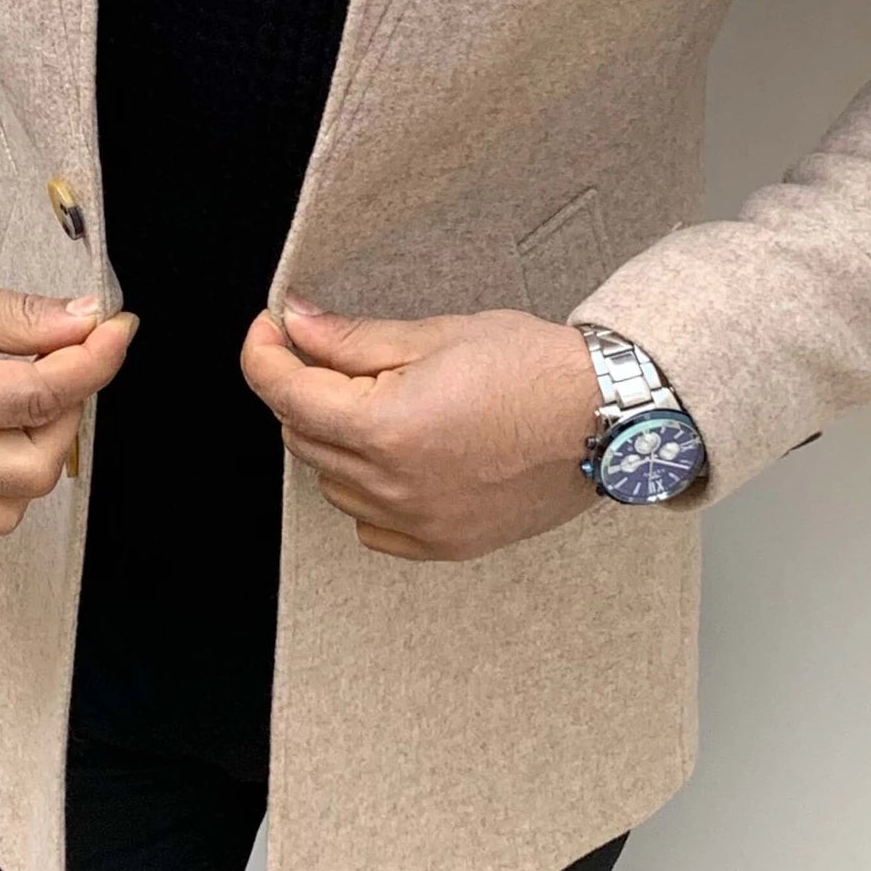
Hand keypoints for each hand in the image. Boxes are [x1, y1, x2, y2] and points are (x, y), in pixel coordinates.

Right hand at [0, 247, 138, 551]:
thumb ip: (20, 318)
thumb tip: (87, 324)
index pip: (42, 396)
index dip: (95, 359)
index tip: (118, 329)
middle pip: (37, 468)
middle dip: (64, 414)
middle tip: (56, 365)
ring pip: (9, 510)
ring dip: (33, 457)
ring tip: (16, 402)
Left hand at [239, 296, 603, 561]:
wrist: (607, 419)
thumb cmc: (535, 369)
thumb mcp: (437, 335)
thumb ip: (352, 340)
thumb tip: (295, 326)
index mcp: (387, 426)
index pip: (286, 395)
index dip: (263, 355)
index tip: (267, 332)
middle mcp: (394, 486)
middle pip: (303, 437)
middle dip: (305, 392)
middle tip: (336, 358)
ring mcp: (418, 523)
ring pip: (333, 483)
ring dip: (337, 442)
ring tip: (385, 405)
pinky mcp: (442, 544)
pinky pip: (371, 525)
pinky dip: (368, 491)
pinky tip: (401, 457)